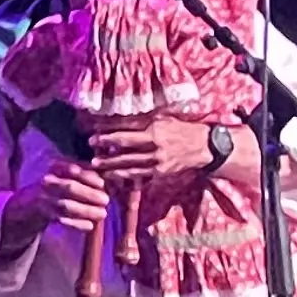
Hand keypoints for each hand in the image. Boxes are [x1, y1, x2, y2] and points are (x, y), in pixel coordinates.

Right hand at [0, 156, 114, 257]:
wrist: (31, 201)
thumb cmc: (59, 184)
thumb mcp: (68, 173)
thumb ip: (88, 173)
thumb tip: (112, 178)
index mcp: (55, 167)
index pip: (72, 169)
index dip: (88, 176)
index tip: (103, 183)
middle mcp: (48, 181)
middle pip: (69, 187)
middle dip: (89, 194)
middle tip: (106, 200)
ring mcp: (44, 198)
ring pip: (66, 205)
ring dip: (86, 210)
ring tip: (102, 214)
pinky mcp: (44, 214)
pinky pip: (62, 220)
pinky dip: (76, 224)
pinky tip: (89, 226)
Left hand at [86, 115, 217, 188]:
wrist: (206, 146)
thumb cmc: (182, 129)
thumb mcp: (163, 119)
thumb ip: (143, 122)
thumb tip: (118, 121)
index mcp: (155, 131)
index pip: (127, 133)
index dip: (108, 135)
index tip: (93, 136)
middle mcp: (156, 147)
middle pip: (126, 151)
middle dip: (106, 153)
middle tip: (91, 154)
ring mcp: (159, 162)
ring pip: (131, 166)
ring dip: (113, 168)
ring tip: (98, 168)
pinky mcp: (162, 173)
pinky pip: (141, 176)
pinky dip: (126, 176)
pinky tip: (115, 176)